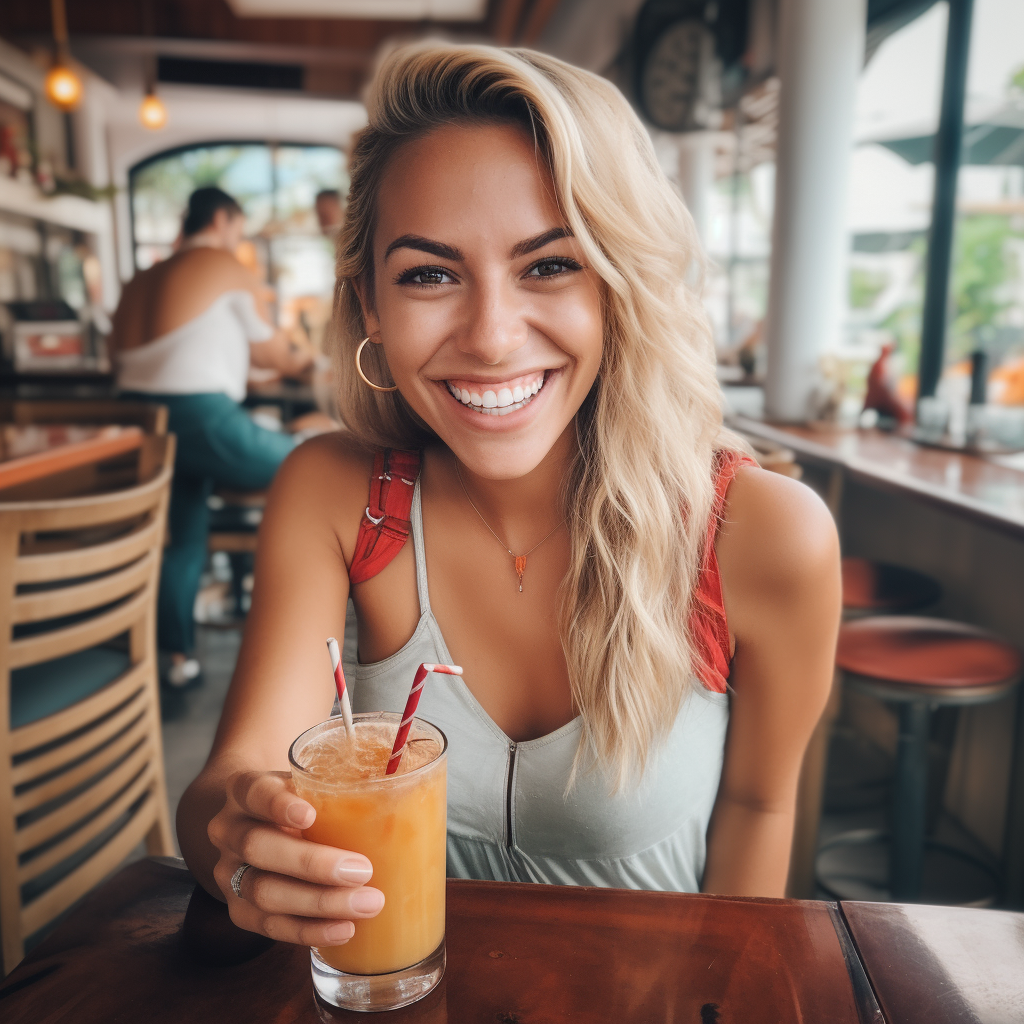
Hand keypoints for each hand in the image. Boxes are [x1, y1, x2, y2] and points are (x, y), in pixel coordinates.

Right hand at [208, 770, 384, 945]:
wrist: (258, 824)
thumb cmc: (300, 799)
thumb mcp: (311, 782)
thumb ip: (342, 784)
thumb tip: (410, 785)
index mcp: (245, 790)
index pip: (255, 792)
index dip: (278, 804)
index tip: (310, 814)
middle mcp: (230, 830)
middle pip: (258, 847)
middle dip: (312, 863)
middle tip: (362, 870)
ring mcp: (230, 873)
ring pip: (264, 892)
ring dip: (319, 903)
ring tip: (366, 904)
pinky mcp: (240, 910)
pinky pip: (270, 926)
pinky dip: (309, 930)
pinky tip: (343, 929)